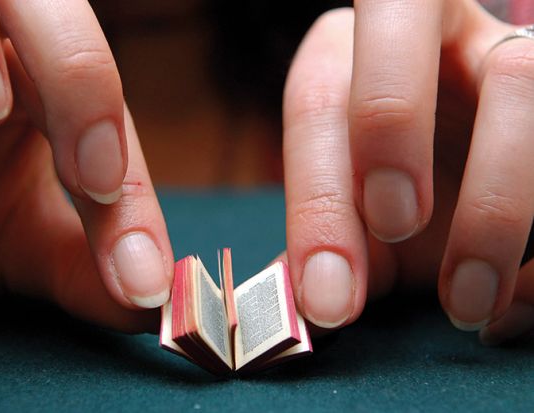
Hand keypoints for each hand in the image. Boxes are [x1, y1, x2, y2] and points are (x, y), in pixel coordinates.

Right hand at [0, 0, 172, 331]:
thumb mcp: (11, 237)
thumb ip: (80, 262)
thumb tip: (149, 304)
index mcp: (47, 86)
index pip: (107, 119)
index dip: (133, 198)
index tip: (142, 281)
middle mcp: (8, 37)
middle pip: (64, 21)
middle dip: (85, 94)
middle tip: (95, 183)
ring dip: (11, 47)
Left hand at [282, 0, 533, 342]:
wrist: (457, 154)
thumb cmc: (384, 175)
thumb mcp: (350, 202)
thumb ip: (328, 236)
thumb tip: (317, 305)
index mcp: (348, 54)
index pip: (318, 100)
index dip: (319, 193)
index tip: (329, 287)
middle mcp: (425, 33)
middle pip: (404, 14)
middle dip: (392, 123)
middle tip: (395, 227)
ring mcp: (500, 52)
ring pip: (520, 80)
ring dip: (497, 205)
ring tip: (468, 302)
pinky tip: (512, 305)